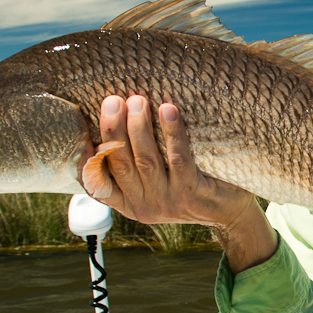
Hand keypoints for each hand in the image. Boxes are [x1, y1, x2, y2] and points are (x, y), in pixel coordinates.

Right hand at [81, 94, 276, 270]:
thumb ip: (133, 166)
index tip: (82, 127)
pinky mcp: (192, 195)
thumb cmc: (189, 187)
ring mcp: (168, 203)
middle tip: (113, 99)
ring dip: (139, 127)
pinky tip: (169, 110)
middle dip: (113, 128)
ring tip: (137, 100)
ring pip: (146, 160)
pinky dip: (172, 132)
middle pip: (119, 163)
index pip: (97, 181)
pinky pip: (179, 159)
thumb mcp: (156, 184)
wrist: (230, 213)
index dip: (87, 155)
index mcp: (129, 203)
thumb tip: (111, 121)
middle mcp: (145, 207)